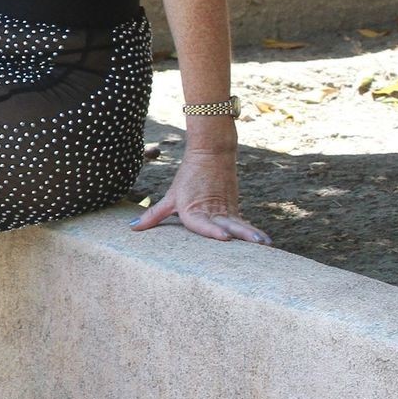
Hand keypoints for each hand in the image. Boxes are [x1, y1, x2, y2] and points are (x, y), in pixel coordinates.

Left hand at [129, 145, 272, 244]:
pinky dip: (253, 230)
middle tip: (255, 244)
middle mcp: (211, 211)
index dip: (212, 231)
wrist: (210, 154)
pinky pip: (244, 221)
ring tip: (265, 243)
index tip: (225, 237)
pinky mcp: (234, 208)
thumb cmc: (187, 179)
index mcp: (194, 210)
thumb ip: (153, 215)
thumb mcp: (170, 197)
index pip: (203, 224)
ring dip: (251, 233)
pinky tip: (265, 241)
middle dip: (241, 235)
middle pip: (227, 225)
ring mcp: (225, 209)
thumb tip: (132, 228)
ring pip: (239, 223)